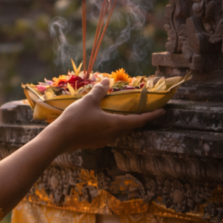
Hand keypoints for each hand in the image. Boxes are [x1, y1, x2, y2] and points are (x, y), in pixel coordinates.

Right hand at [46, 78, 164, 151]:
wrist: (59, 138)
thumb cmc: (76, 118)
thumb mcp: (88, 101)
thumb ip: (99, 91)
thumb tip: (107, 80)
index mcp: (115, 124)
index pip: (139, 120)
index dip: (152, 115)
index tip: (163, 111)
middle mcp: (113, 134)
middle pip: (131, 127)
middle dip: (138, 119)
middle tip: (144, 111)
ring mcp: (104, 140)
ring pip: (119, 131)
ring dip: (124, 123)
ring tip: (123, 114)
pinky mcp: (95, 143)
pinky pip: (109, 134)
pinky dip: (112, 126)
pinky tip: (104, 120)